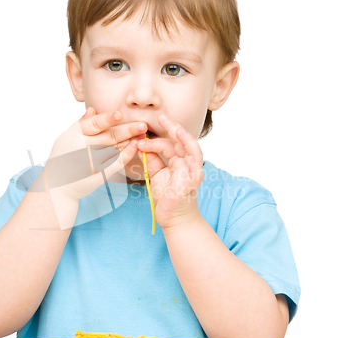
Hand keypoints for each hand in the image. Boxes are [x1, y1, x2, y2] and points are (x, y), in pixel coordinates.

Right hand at [45, 108, 146, 203]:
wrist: (57, 186)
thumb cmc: (62, 159)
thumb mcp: (66, 138)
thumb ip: (81, 124)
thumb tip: (93, 109)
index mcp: (74, 135)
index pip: (93, 125)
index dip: (107, 119)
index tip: (120, 114)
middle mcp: (82, 148)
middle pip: (109, 136)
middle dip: (128, 129)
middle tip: (143, 124)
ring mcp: (91, 161)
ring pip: (115, 147)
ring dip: (130, 140)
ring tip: (143, 134)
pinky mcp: (99, 173)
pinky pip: (116, 162)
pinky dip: (127, 153)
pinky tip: (135, 147)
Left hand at [136, 115, 203, 229]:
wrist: (173, 219)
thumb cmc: (166, 198)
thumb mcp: (156, 175)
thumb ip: (151, 160)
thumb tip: (142, 144)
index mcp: (178, 162)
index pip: (168, 144)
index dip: (156, 138)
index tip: (142, 134)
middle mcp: (187, 163)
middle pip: (180, 141)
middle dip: (171, 128)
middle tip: (160, 118)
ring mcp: (192, 170)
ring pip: (191, 147)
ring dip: (182, 135)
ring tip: (172, 126)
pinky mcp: (194, 179)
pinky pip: (195, 161)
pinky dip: (190, 149)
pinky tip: (183, 139)